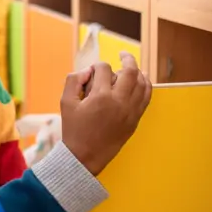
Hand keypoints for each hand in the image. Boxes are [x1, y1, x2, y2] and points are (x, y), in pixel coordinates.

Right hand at [60, 52, 151, 175]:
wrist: (84, 157)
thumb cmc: (73, 129)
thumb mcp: (65, 103)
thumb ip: (73, 80)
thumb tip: (87, 71)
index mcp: (101, 96)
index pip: (104, 69)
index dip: (97, 66)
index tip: (92, 72)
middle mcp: (119, 101)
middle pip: (130, 71)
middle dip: (127, 59)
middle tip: (123, 54)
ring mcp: (130, 111)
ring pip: (142, 83)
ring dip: (138, 72)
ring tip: (133, 67)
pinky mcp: (135, 120)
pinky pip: (146, 98)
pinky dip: (146, 86)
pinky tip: (141, 81)